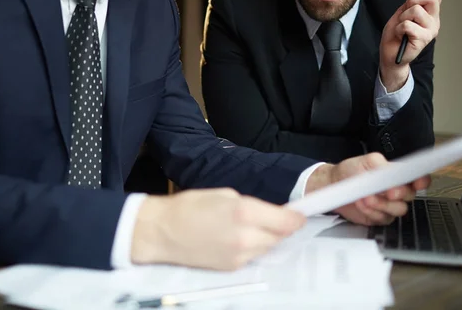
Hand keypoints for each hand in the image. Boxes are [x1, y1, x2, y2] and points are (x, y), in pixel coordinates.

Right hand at [131, 188, 305, 269]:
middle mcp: (246, 236)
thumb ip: (251, 205)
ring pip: (268, 248)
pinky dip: (252, 248)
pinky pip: (253, 257)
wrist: (162, 232)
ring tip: (252, 227)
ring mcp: (239, 255)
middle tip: (277, 219)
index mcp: (245, 212)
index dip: (296, 218)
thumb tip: (268, 214)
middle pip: (280, 237)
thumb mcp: (224, 194)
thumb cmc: (189, 207)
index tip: (300, 216)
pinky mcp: (232, 267)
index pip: (286, 221)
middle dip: (281, 228)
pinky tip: (238, 238)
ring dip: (267, 239)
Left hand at [307, 153, 430, 225]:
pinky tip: (362, 203)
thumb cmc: (351, 171)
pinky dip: (372, 211)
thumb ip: (383, 165)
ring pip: (398, 210)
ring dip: (382, 204)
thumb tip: (396, 172)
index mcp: (397, 175)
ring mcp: (388, 205)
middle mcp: (396, 191)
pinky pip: (383, 218)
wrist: (333, 184)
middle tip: (388, 191)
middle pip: (410, 196)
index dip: (422, 181)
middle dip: (399, 193)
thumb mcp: (367, 161)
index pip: (418, 178)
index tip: (417, 183)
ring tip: (366, 196)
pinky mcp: (379, 217)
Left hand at [379, 0, 443, 91]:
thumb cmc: (395, 34)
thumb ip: (411, 2)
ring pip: (416, 10)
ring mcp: (431, 31)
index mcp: (431, 13)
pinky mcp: (423, 39)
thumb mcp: (402, 13)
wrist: (390, 55)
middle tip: (404, 11)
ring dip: (402, 17)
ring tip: (400, 27)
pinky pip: (408, 24)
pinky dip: (398, 28)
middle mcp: (434, 21)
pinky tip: (399, 35)